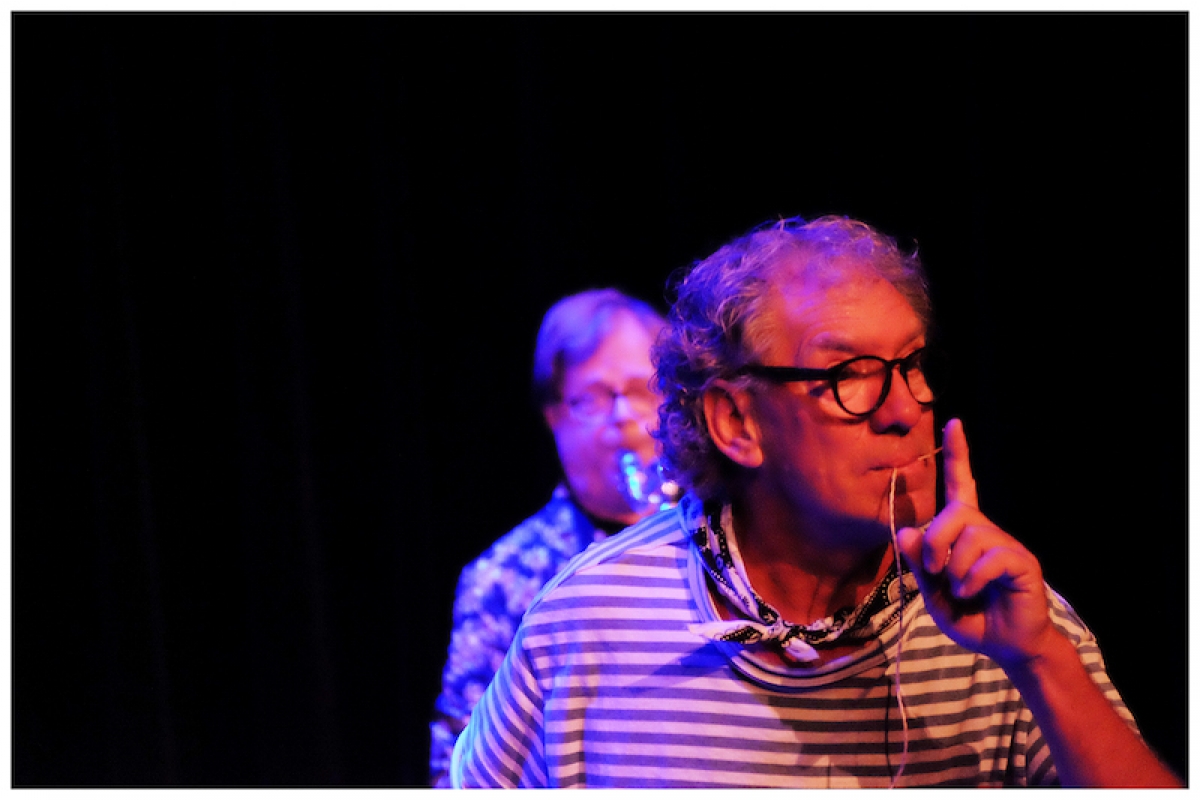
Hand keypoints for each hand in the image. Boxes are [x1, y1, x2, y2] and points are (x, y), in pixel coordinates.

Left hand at [896, 418, 1054, 668]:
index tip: (953, 423)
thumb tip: (909, 531)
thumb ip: (920, 566)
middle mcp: (987, 531)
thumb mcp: (933, 595)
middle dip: (936, 543)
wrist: (1005, 646)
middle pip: (954, 514)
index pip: (962, 485)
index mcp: (965, 533)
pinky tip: (972, 591)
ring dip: (954, 567)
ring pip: (970, 535)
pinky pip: (989, 557)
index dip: (958, 454)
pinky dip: (971, 577)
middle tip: (936, 572)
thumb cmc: (970, 616)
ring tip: (959, 588)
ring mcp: (1007, 545)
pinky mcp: (1022, 563)